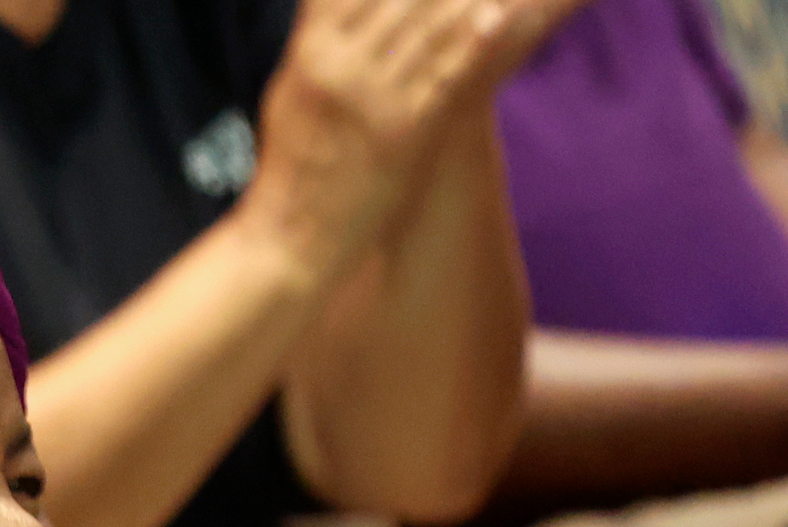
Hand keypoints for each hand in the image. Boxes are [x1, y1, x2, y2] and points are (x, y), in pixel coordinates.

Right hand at [250, 0, 594, 268]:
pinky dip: (477, 41)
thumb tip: (333, 8)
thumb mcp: (290, 94)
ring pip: (430, 27)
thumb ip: (317, 43)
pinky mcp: (404, 129)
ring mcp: (372, 97)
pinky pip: (447, 73)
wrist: (289, 241)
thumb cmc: (292, 169)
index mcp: (307, 54)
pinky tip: (498, 18)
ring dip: (464, 2)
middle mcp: (337, 68)